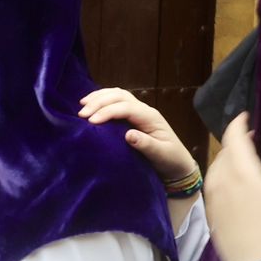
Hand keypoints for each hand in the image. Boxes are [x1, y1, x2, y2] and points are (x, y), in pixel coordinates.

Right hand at [78, 87, 196, 183]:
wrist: (179, 165)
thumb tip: (128, 135)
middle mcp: (144, 110)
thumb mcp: (161, 155)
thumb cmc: (171, 160)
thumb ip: (146, 145)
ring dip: (99, 97)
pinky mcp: (133, 117)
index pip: (126, 107)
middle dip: (100, 101)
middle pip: (120, 96)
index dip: (108, 111)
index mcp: (151, 117)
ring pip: (118, 94)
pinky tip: (91, 105)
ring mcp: (139, 111)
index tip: (91, 121)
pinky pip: (117, 102)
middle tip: (82, 113)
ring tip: (82, 104)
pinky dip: (103, 100)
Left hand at [202, 115, 260, 260]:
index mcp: (239, 169)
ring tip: (246, 160)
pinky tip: (237, 186)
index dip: (239, 123)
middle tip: (253, 139)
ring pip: (216, 167)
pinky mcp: (210, 212)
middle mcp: (220, 178)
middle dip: (236, 141)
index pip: (232, 136)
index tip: (246, 116)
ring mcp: (212, 196)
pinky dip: (223, 176)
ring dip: (228, 158)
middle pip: (224, 150)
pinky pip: (213, 184)